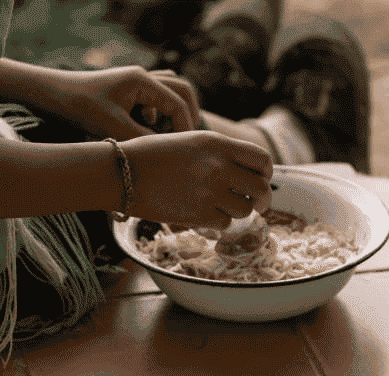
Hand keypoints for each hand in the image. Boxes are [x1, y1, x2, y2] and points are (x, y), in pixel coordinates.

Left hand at [62, 66, 200, 139]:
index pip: (178, 104)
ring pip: (171, 90)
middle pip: (183, 90)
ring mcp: (136, 79)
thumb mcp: (114, 128)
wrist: (50, 94)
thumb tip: (169, 152)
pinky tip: (147, 125)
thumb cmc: (79, 108)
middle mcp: (143, 75)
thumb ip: (144, 140)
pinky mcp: (128, 87)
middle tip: (186, 138)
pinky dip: (160, 109)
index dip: (185, 127)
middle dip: (187, 115)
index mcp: (142, 80)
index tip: (184, 148)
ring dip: (175, 111)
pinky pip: (156, 94)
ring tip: (169, 132)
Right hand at [120, 131, 272, 229]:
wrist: (122, 173)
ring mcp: (209, 192)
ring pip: (245, 209)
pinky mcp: (198, 214)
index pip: (262, 159)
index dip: (266, 172)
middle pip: (261, 188)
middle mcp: (218, 167)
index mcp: (218, 144)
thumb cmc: (153, 155)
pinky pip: (225, 223)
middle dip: (263, 198)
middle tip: (258, 204)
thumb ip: (221, 153)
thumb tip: (248, 172)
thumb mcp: (191, 140)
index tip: (261, 179)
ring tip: (226, 206)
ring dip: (240, 211)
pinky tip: (208, 214)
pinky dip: (221, 221)